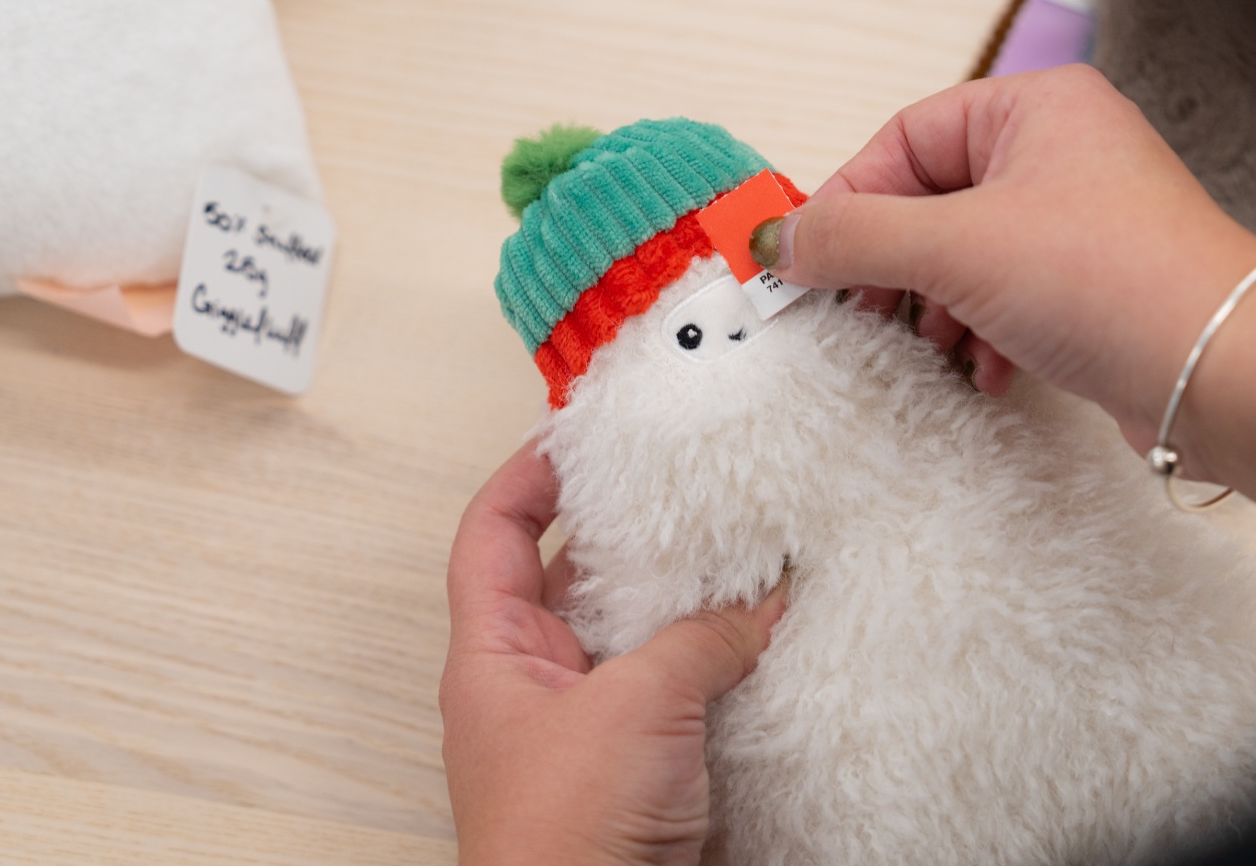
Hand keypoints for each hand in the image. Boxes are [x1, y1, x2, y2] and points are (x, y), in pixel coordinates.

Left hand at [440, 443, 788, 864]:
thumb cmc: (560, 842)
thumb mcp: (633, 708)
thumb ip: (700, 640)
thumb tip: (761, 600)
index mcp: (494, 656)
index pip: (490, 533)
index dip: (527, 474)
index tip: (577, 431)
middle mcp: (536, 686)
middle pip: (571, 579)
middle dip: (629, 534)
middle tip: (685, 485)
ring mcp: (588, 731)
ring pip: (633, 638)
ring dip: (684, 602)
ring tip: (738, 551)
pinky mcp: (640, 773)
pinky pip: (677, 696)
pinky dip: (717, 666)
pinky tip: (765, 642)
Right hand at [764, 64, 1255, 444]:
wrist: (1222, 371)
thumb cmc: (1110, 280)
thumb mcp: (954, 247)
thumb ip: (855, 238)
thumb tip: (779, 239)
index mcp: (1037, 109)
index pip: (908, 137)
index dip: (851, 198)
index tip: (807, 257)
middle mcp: (1065, 152)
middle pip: (935, 198)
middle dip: (894, 264)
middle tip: (861, 311)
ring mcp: (1085, 220)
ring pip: (970, 255)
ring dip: (938, 307)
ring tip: (933, 346)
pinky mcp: (1099, 285)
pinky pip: (1011, 297)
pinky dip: (984, 334)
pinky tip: (986, 369)